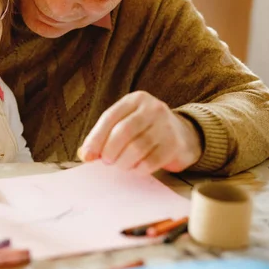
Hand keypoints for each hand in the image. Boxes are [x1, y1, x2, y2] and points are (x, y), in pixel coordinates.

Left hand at [78, 91, 201, 173]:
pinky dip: (138, 169)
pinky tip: (135, 168)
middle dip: (110, 151)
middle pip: (123, 132)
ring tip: (121, 164)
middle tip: (107, 161)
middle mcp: (153, 109)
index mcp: (136, 100)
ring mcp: (166, 126)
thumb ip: (105, 135)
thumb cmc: (145, 129)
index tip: (87, 155)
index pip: (110, 117)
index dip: (95, 138)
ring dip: (123, 162)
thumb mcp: (126, 122)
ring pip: (136, 148)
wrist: (183, 134)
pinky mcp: (175, 145)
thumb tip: (85, 155)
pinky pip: (150, 161)